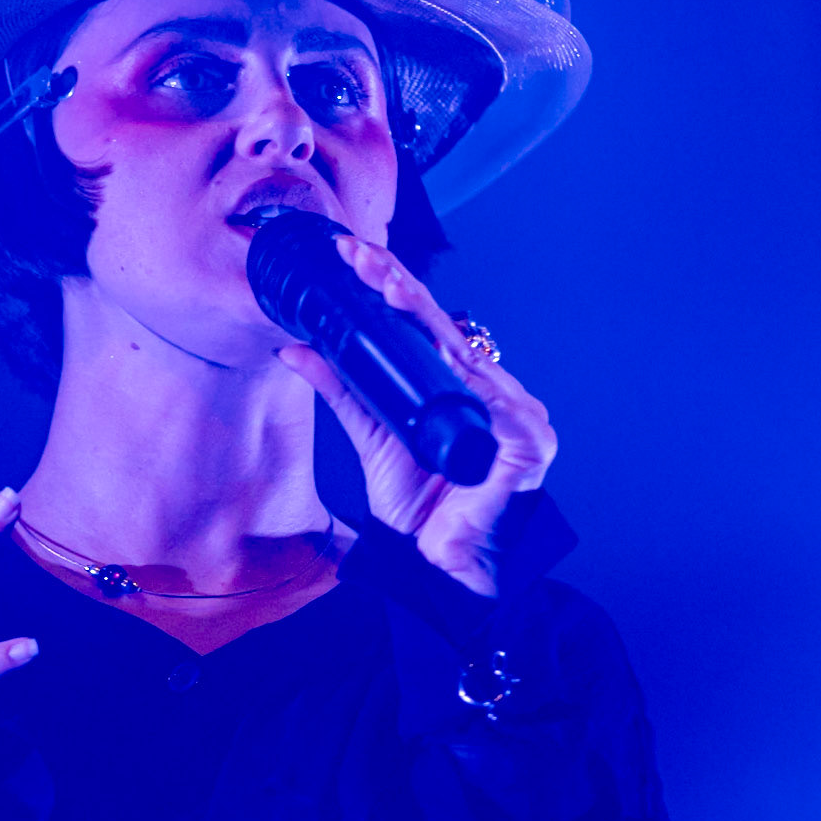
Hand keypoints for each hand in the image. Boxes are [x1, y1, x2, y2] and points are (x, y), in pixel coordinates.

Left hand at [277, 238, 555, 594]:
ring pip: (461, 349)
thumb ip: (342, 388)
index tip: (354, 256)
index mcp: (464, 388)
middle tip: (360, 254)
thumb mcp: (371, 433)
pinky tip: (435, 340)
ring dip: (421, 313)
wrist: (441, 567)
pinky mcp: (526, 441)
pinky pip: (488, 397)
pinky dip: (459, 369)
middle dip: (398, 285)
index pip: (426, 328)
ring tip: (383, 281)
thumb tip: (294, 348)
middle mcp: (495, 393)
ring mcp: (517, 413)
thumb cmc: (420, 504)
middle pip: (442, 328)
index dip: (392, 289)